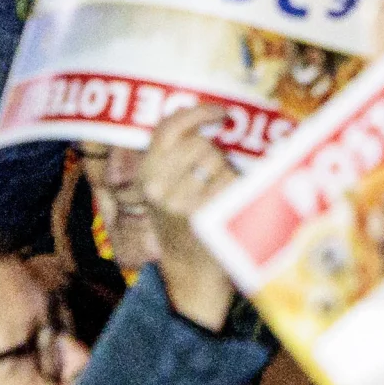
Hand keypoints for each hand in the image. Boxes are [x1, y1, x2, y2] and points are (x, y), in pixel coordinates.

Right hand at [91, 106, 238, 327]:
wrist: (189, 272)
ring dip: (228, 173)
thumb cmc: (182, 222)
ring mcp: (179, 203)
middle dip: (216, 155)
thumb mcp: (164, 189)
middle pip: (201, 144)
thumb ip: (174, 156)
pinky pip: (231, 183)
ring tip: (219, 194)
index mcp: (146, 175)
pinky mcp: (203, 216)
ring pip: (218, 162)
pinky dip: (238, 189)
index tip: (221, 113)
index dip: (198, 112)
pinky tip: (231, 204)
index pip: (168, 128)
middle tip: (215, 177)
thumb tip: (209, 117)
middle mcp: (157, 187)